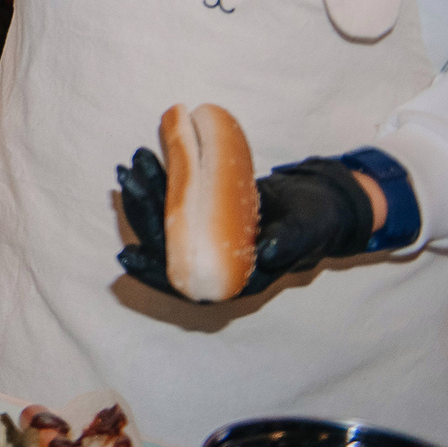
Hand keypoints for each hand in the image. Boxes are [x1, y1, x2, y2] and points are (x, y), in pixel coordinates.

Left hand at [118, 147, 384, 299]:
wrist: (320, 202)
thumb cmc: (317, 221)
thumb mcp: (308, 231)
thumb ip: (289, 242)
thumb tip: (266, 252)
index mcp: (237, 279)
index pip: (188, 283)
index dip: (155, 272)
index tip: (126, 257)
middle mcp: (216, 263)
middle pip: (169, 246)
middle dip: (144, 215)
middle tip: (127, 180)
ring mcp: (209, 239)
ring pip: (168, 223)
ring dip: (146, 196)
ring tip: (130, 167)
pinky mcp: (207, 215)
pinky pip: (177, 203)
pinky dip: (161, 185)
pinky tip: (144, 164)